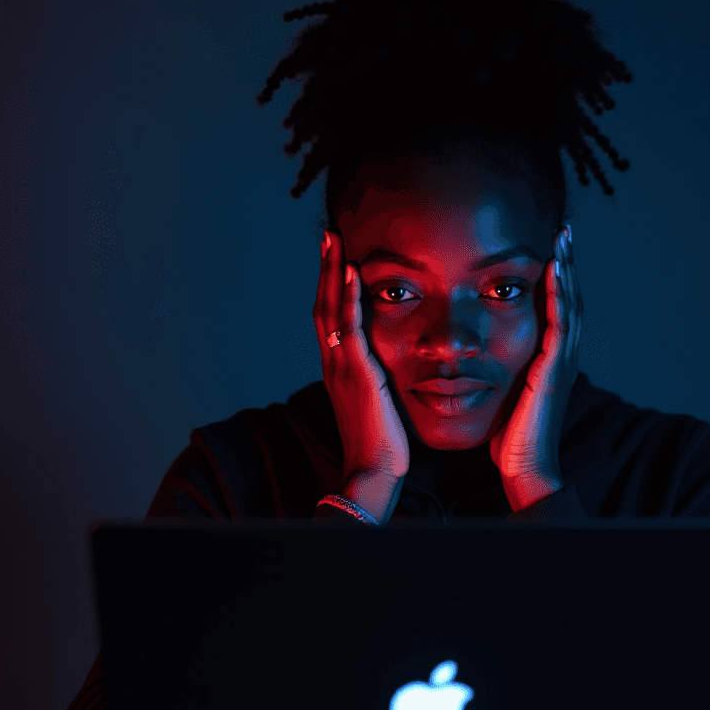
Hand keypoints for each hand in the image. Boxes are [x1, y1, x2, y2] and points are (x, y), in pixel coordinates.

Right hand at [314, 230, 408, 521]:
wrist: (373, 473)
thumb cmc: (381, 446)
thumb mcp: (377, 406)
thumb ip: (376, 384)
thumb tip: (386, 373)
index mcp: (339, 371)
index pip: (331, 319)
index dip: (331, 287)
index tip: (337, 258)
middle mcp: (334, 364)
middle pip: (323, 305)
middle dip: (326, 269)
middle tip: (329, 235)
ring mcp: (342, 367)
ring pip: (330, 309)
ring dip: (332, 272)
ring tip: (334, 240)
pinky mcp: (357, 373)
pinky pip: (349, 327)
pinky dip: (348, 298)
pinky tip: (351, 273)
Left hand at [490, 224, 581, 511]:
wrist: (524, 465)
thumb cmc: (510, 434)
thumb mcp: (507, 391)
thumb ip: (504, 368)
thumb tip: (482, 356)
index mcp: (552, 359)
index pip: (559, 308)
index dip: (559, 277)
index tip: (553, 247)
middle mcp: (563, 356)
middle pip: (571, 298)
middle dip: (568, 263)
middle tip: (565, 231)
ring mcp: (562, 362)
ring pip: (571, 304)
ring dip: (567, 269)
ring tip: (563, 240)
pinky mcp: (554, 370)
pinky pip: (561, 324)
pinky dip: (560, 296)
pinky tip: (555, 272)